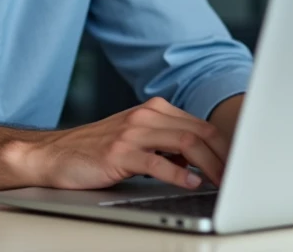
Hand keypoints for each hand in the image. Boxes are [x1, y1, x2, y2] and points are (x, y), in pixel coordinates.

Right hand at [15, 97, 230, 189]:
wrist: (54, 155)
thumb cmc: (96, 150)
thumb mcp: (136, 139)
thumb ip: (166, 143)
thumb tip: (202, 160)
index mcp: (153, 110)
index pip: (200, 125)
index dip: (224, 146)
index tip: (238, 165)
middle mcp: (145, 116)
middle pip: (199, 132)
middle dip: (223, 156)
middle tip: (236, 177)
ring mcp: (132, 132)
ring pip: (185, 143)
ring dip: (209, 165)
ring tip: (220, 182)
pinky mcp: (119, 153)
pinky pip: (158, 162)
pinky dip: (179, 173)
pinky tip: (190, 183)